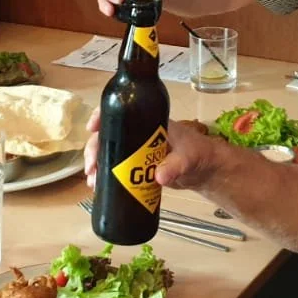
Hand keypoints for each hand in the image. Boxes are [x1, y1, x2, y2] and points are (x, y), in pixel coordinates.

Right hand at [84, 111, 224, 191]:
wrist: (206, 171)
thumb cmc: (199, 154)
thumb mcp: (188, 158)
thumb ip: (175, 166)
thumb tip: (159, 176)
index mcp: (149, 122)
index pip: (122, 111)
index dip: (103, 115)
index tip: (92, 128)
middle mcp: (139, 133)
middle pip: (109, 134)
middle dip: (95, 149)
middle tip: (91, 168)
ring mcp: (136, 150)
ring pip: (110, 152)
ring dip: (97, 165)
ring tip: (92, 182)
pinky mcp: (137, 167)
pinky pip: (117, 167)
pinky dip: (105, 175)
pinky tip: (98, 186)